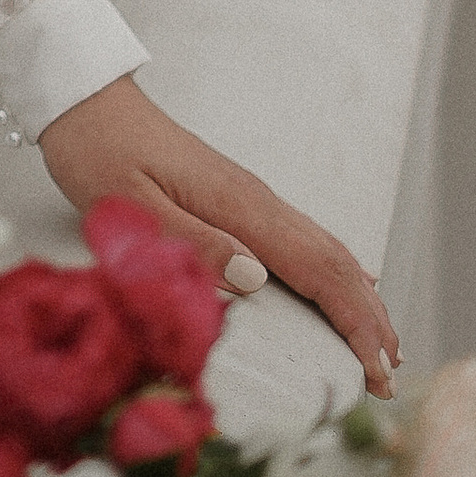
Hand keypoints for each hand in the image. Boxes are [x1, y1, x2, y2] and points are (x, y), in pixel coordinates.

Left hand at [38, 75, 399, 397]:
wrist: (86, 101)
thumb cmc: (99, 152)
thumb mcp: (133, 207)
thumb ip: (195, 242)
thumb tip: (256, 278)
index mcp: (238, 205)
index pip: (317, 269)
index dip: (353, 321)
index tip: (375, 367)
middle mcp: (256, 200)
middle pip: (333, 262)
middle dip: (369, 320)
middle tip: (389, 375)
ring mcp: (250, 197)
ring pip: (323, 250)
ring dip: (358, 298)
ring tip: (381, 343)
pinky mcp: (236, 198)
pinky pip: (302, 239)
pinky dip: (335, 270)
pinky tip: (349, 282)